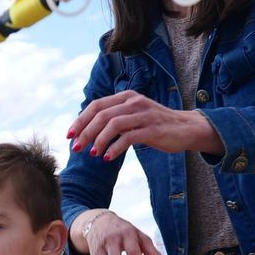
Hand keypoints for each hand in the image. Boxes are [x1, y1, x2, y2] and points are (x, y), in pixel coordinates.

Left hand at [68, 91, 225, 162]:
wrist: (185, 128)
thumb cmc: (155, 125)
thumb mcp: (133, 117)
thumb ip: (115, 119)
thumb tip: (89, 131)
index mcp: (126, 97)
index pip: (96, 106)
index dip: (80, 120)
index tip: (69, 135)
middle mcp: (134, 102)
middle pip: (102, 115)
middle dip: (86, 132)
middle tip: (77, 147)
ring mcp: (144, 114)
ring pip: (113, 125)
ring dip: (99, 140)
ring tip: (92, 154)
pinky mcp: (152, 129)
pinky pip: (129, 138)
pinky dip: (115, 148)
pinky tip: (108, 157)